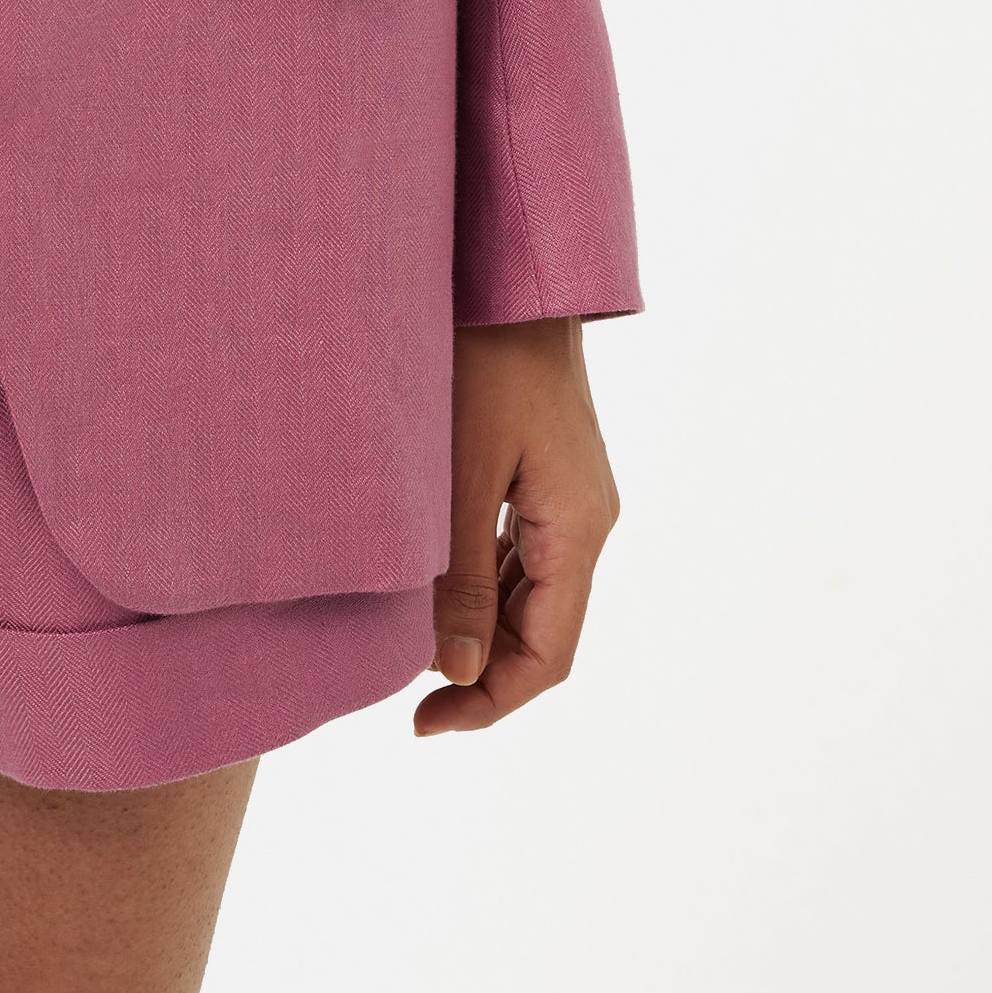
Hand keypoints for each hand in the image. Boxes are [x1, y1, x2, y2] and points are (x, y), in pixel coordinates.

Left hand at [414, 316, 618, 735]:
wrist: (512, 267)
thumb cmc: (484, 356)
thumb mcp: (460, 473)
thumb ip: (462, 576)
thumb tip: (457, 671)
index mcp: (579, 528)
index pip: (549, 656)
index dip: (490, 702)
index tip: (422, 725)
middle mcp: (588, 519)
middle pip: (545, 631)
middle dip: (481, 671)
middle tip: (403, 693)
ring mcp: (571, 493)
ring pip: (532, 591)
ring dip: (480, 626)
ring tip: (410, 641)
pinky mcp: (549, 468)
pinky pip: (522, 549)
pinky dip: (482, 579)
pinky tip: (434, 582)